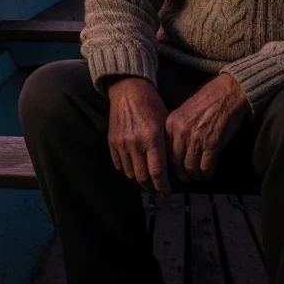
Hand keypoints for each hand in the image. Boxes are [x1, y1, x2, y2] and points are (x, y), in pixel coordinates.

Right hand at [105, 76, 170, 193]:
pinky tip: (135, 173)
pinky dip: (127, 173)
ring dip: (139, 182)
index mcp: (152, 138)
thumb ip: (167, 145)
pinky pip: (119, 165)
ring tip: (147, 183)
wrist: (128, 91)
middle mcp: (135, 143)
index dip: (163, 186)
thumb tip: (172, 167)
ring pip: (130, 174)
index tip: (168, 192)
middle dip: (152, 188)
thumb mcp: (165, 123)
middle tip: (158, 190)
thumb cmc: (151, 104)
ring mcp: (121, 144)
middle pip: (142, 177)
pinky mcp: (112, 142)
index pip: (157, 172)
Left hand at [165, 72, 250, 181]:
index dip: (169, 165)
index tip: (173, 171)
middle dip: (181, 175)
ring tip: (198, 176)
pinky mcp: (212, 144)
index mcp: (170, 124)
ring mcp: (196, 139)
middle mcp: (180, 133)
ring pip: (191, 168)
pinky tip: (208, 173)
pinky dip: (207, 173)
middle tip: (186, 179)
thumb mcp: (182, 113)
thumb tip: (173, 153)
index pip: (164, 152)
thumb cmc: (206, 102)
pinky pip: (206, 167)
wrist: (227, 93)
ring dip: (195, 175)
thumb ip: (176, 131)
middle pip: (176, 163)